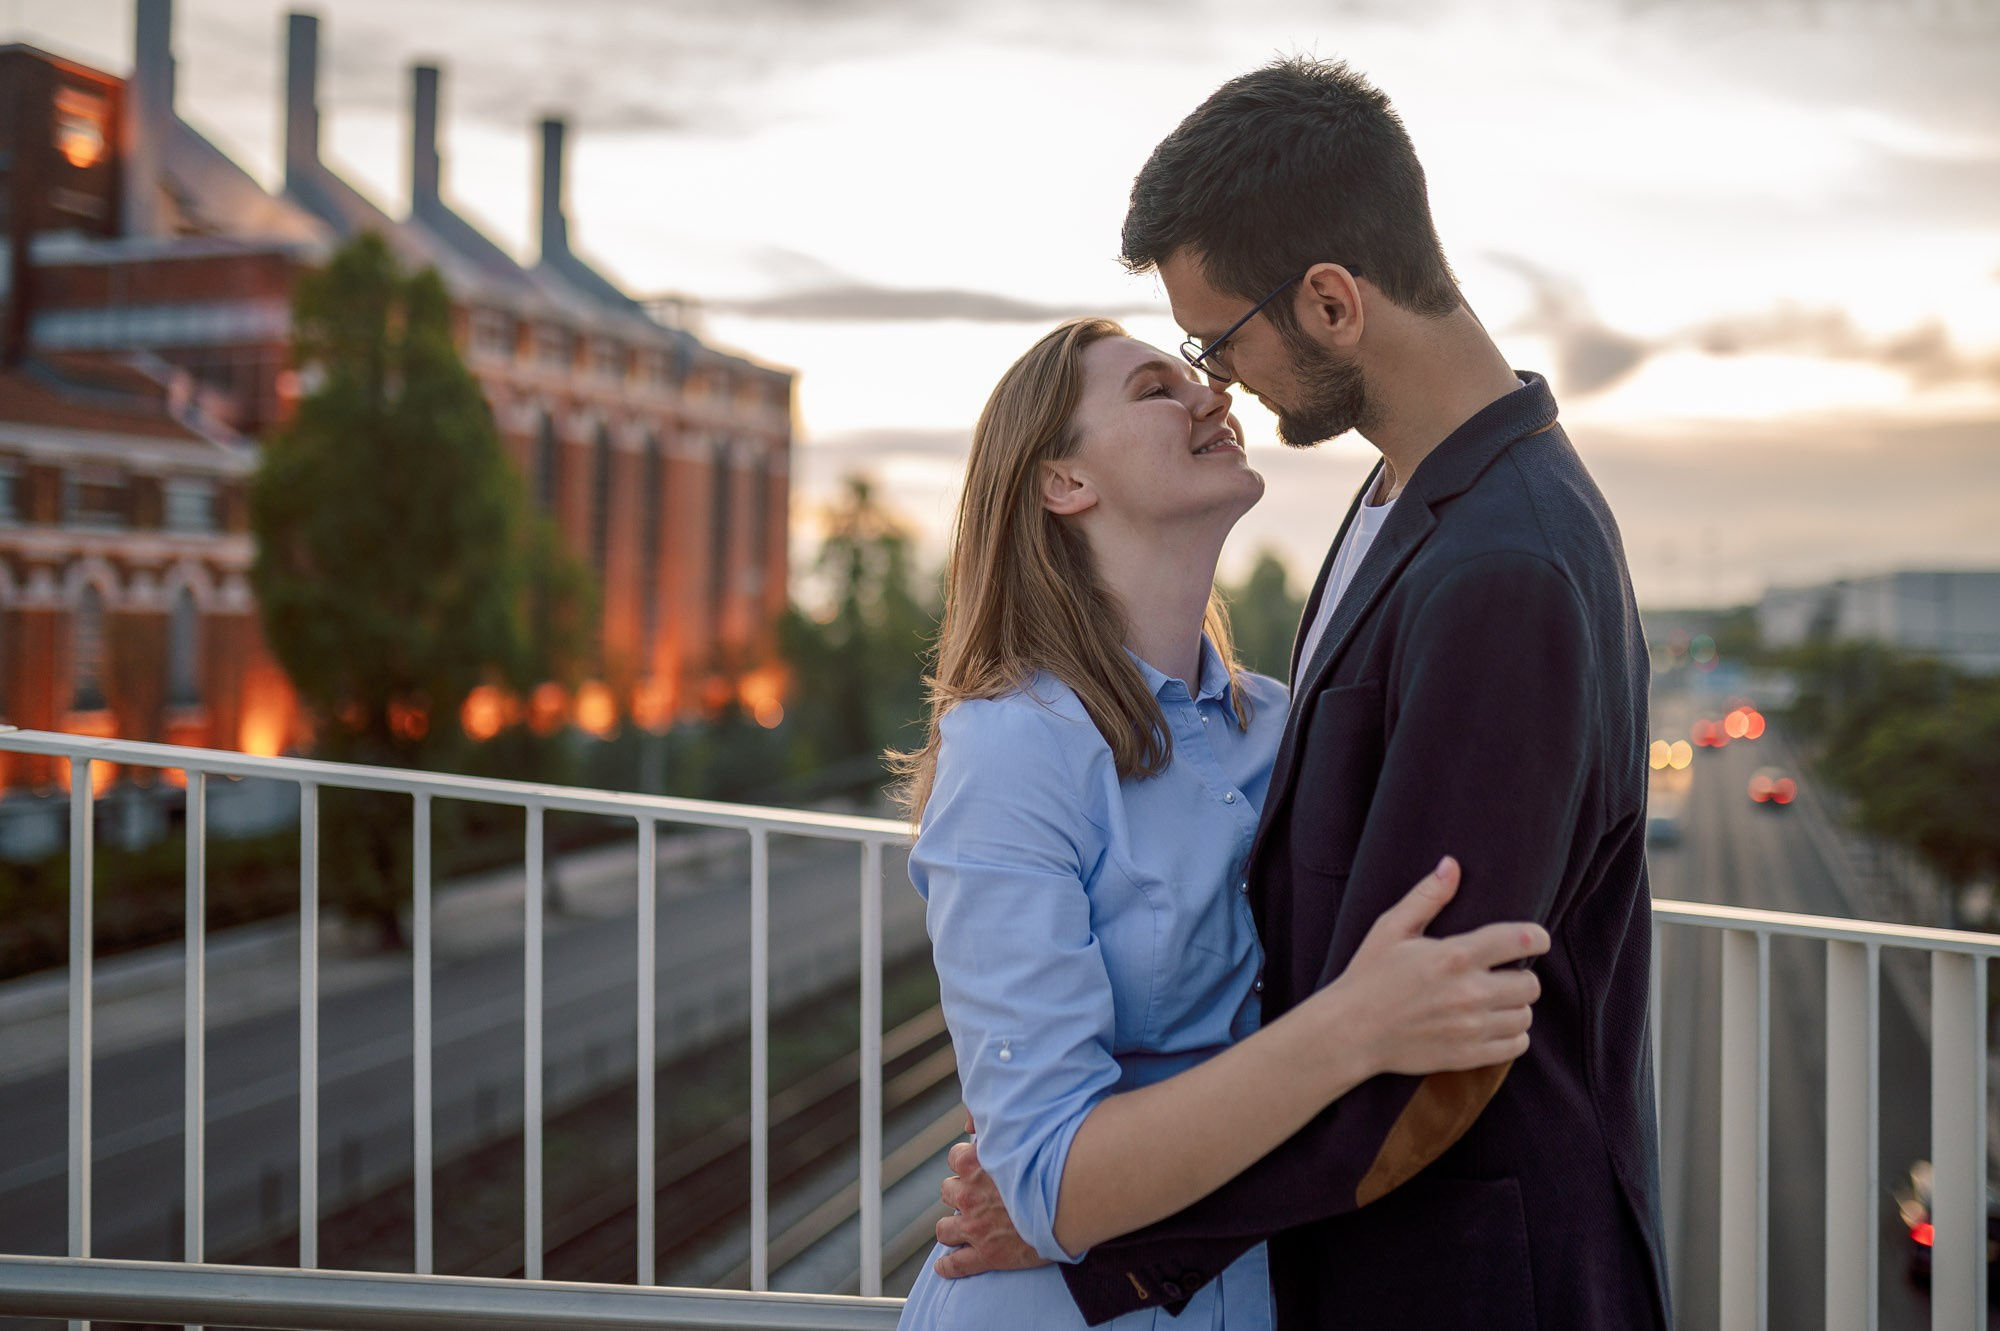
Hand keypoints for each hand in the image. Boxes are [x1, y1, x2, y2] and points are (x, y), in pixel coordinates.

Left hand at [933, 1134, 1049, 1277]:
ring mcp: (975, 1227)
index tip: (979, 1166)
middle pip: (948, 1191)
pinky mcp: (987, 1255)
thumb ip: (992, 1125)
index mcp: (975, 1163)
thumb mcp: (1020, 1133)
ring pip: (944, 1229)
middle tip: (979, 1196)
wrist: (1071, 1200)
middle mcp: (969, 1195)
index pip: (955, 1158)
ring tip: (963, 1227)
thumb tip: (970, 1121)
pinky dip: (947, 1266)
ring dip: (952, 1226)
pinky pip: (955, 1264)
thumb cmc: (1052, 1162)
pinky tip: (944, 1266)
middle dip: (961, 1193)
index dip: (967, 1163)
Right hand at [1332, 856, 1549, 1076]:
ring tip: (1496, 1000)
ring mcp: (1470, 1028)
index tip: (1535, 939)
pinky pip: (1516, 1045)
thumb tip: (1452, 865)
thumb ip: (1426, 896)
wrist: (1350, 1032)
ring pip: (1526, 1016)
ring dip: (1516, 1006)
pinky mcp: (1468, 1055)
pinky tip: (1493, 1025)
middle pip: (1530, 984)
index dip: (1537, 937)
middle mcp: (1469, 993)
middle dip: (1521, 975)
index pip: (1520, 940)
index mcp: (1454, 956)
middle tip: (1503, 974)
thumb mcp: (1390, 929)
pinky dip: (1512, 1035)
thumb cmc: (1369, 975)